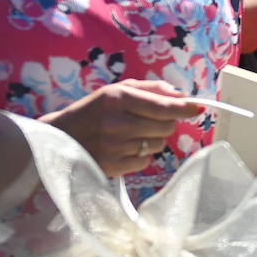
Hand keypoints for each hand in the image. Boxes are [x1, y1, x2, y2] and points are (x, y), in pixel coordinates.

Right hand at [39, 80, 201, 177]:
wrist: (57, 140)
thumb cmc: (92, 112)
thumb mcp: (115, 91)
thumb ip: (150, 89)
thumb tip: (182, 95)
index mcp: (117, 98)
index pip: (162, 106)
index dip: (184, 108)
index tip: (198, 108)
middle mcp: (117, 121)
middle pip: (166, 127)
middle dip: (166, 123)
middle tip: (151, 121)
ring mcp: (114, 146)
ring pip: (158, 144)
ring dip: (154, 139)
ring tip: (134, 134)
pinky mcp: (113, 166)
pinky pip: (146, 161)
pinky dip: (142, 155)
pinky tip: (125, 149)